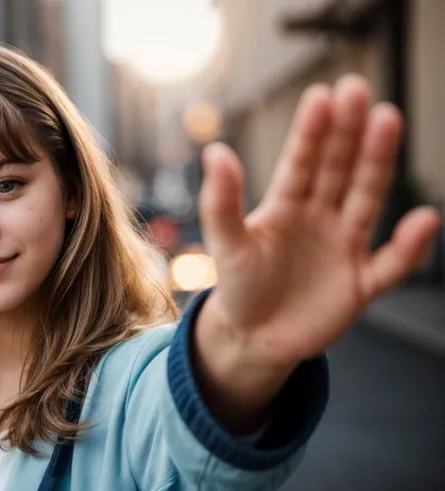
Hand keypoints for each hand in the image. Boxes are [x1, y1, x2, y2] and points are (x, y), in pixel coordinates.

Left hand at [198, 74, 440, 368]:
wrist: (253, 339)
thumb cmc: (237, 288)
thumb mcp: (226, 245)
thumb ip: (221, 203)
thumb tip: (215, 151)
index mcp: (285, 206)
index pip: (301, 161)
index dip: (311, 131)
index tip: (322, 95)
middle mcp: (319, 218)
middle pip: (337, 168)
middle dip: (348, 131)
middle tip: (357, 90)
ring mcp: (343, 247)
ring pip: (365, 198)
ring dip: (377, 164)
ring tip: (387, 121)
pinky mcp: (361, 283)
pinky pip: (391, 264)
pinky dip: (409, 247)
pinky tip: (424, 220)